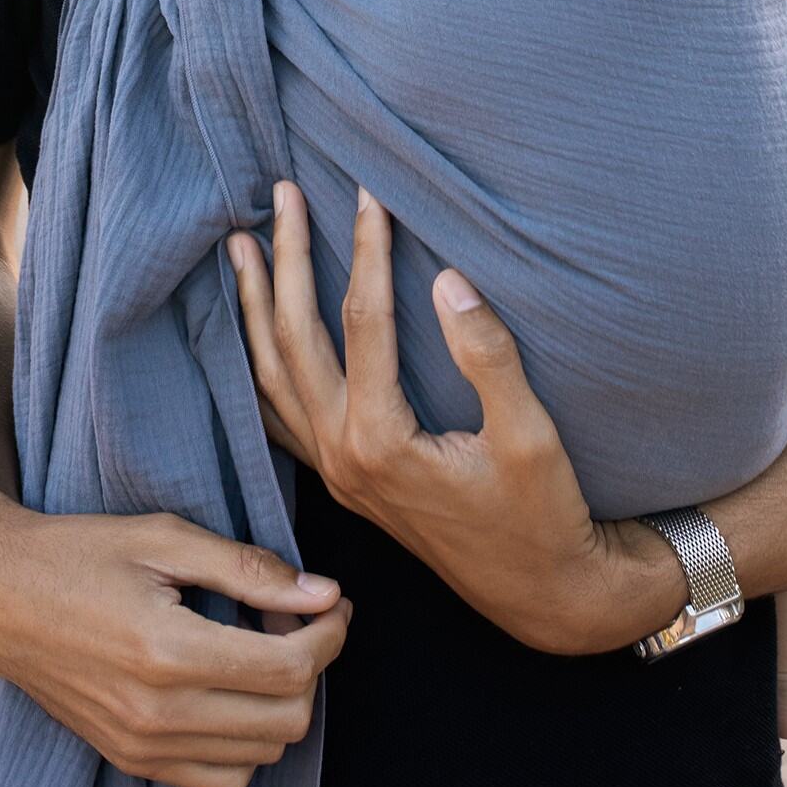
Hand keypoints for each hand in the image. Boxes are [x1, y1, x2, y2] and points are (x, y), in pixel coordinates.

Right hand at [0, 485, 352, 786]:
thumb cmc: (81, 552)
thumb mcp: (165, 537)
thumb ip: (248, 568)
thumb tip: (324, 593)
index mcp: (168, 651)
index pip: (289, 668)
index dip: (329, 633)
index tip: (333, 601)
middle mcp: (157, 714)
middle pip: (288, 719)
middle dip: (313, 666)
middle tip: (300, 617)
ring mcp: (142, 747)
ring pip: (262, 755)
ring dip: (283, 704)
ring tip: (264, 649)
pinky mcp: (131, 762)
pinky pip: (222, 781)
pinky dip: (248, 744)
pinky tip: (233, 692)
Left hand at [227, 182, 683, 655]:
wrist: (544, 594)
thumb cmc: (544, 516)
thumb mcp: (530, 436)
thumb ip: (488, 356)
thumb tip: (449, 278)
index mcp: (380, 441)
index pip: (363, 320)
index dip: (368, 249)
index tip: (370, 191)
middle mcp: (342, 456)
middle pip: (292, 338)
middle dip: (286, 260)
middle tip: (282, 193)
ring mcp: (335, 471)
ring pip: (270, 376)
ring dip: (254, 306)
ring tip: (242, 245)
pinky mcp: (344, 480)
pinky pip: (278, 413)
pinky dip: (258, 362)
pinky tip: (256, 331)